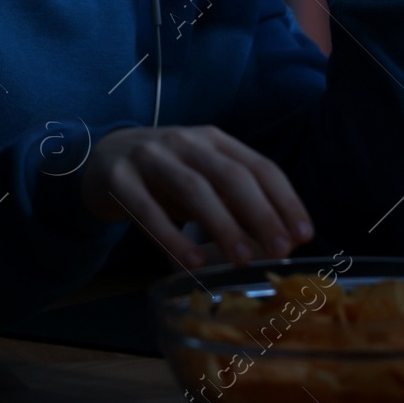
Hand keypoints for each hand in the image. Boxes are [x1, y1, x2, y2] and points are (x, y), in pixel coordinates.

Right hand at [80, 125, 314, 268]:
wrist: (100, 159)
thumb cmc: (164, 177)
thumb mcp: (202, 179)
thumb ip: (234, 203)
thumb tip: (279, 242)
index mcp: (214, 140)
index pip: (259, 166)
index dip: (285, 200)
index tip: (303, 235)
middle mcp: (186, 141)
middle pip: (232, 175)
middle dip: (261, 214)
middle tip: (280, 250)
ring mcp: (150, 157)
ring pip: (194, 188)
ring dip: (223, 226)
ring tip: (242, 260)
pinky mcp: (119, 178)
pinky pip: (147, 210)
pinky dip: (172, 237)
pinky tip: (191, 262)